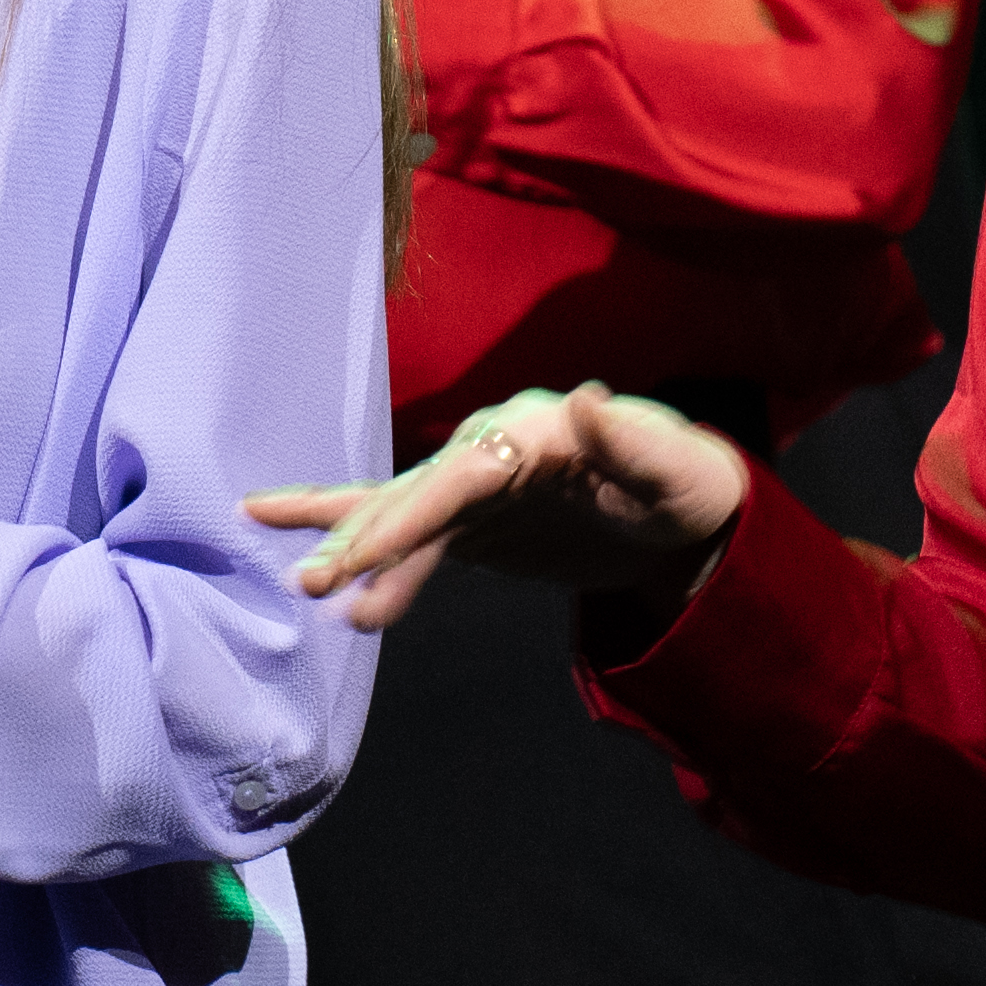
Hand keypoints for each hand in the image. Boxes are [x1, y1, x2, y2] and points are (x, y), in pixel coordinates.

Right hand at [259, 382, 753, 628]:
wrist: (684, 507)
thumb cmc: (686, 481)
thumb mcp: (672, 467)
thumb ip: (629, 441)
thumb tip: (590, 401)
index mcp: (528, 430)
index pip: (455, 478)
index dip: (404, 521)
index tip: (356, 560)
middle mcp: (489, 448)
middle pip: (413, 496)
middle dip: (359, 539)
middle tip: (311, 584)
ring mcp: (475, 486)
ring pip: (397, 513)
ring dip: (350, 549)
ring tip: (300, 584)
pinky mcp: (473, 521)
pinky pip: (408, 537)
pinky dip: (365, 553)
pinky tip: (319, 572)